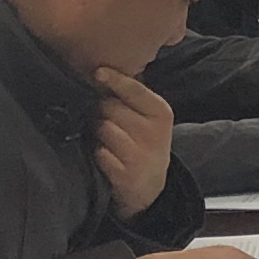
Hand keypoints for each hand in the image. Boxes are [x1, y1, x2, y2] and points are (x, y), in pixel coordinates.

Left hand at [90, 68, 175, 217]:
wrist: (150, 185)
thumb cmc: (142, 142)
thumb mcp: (147, 117)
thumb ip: (130, 96)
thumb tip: (100, 72)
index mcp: (160, 112)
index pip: (134, 89)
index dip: (113, 79)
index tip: (98, 72)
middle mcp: (154, 133)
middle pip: (110, 108)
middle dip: (101, 112)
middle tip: (106, 120)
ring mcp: (141, 155)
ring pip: (102, 129)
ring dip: (97, 134)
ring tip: (107, 141)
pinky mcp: (127, 174)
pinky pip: (99, 153)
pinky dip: (97, 154)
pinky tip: (107, 158)